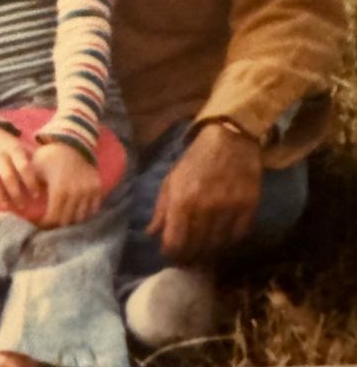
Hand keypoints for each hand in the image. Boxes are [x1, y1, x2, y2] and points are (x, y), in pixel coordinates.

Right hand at [0, 127, 40, 211]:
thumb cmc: (4, 145)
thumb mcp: (17, 146)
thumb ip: (29, 159)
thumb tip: (46, 178)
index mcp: (12, 148)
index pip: (23, 166)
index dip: (30, 181)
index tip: (36, 195)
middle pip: (7, 175)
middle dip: (16, 193)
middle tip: (23, 206)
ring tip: (7, 208)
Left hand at [32, 142, 102, 227]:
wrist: (70, 143)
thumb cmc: (49, 157)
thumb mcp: (35, 169)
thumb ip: (30, 187)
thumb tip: (23, 207)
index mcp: (59, 189)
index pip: (53, 219)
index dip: (45, 225)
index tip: (39, 225)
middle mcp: (76, 192)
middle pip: (66, 221)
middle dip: (56, 225)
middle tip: (49, 225)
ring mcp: (89, 190)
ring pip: (80, 218)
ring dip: (70, 221)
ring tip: (62, 219)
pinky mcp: (97, 188)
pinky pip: (92, 209)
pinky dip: (84, 213)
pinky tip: (74, 211)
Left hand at [147, 122, 262, 263]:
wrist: (230, 139)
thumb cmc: (196, 159)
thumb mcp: (172, 179)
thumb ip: (161, 208)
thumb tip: (152, 233)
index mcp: (181, 200)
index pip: (175, 243)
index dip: (172, 254)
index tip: (172, 256)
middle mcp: (204, 208)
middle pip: (196, 249)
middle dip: (189, 257)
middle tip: (188, 259)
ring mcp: (228, 209)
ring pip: (217, 246)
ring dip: (209, 252)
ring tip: (204, 252)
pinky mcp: (248, 208)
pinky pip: (237, 237)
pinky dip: (228, 241)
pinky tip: (222, 238)